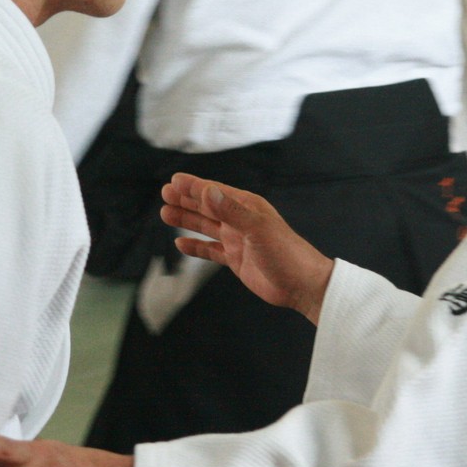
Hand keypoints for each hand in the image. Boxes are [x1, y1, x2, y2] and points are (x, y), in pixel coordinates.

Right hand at [160, 173, 333, 324]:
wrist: (302, 285)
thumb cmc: (287, 253)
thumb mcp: (258, 228)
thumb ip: (230, 211)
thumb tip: (206, 192)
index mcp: (247, 207)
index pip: (215, 192)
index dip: (194, 186)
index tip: (174, 181)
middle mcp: (240, 221)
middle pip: (207, 207)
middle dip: (185, 200)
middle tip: (164, 193)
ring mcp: (237, 240)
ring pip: (205, 227)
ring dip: (186, 220)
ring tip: (165, 214)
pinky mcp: (235, 259)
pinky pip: (210, 250)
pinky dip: (195, 247)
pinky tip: (181, 244)